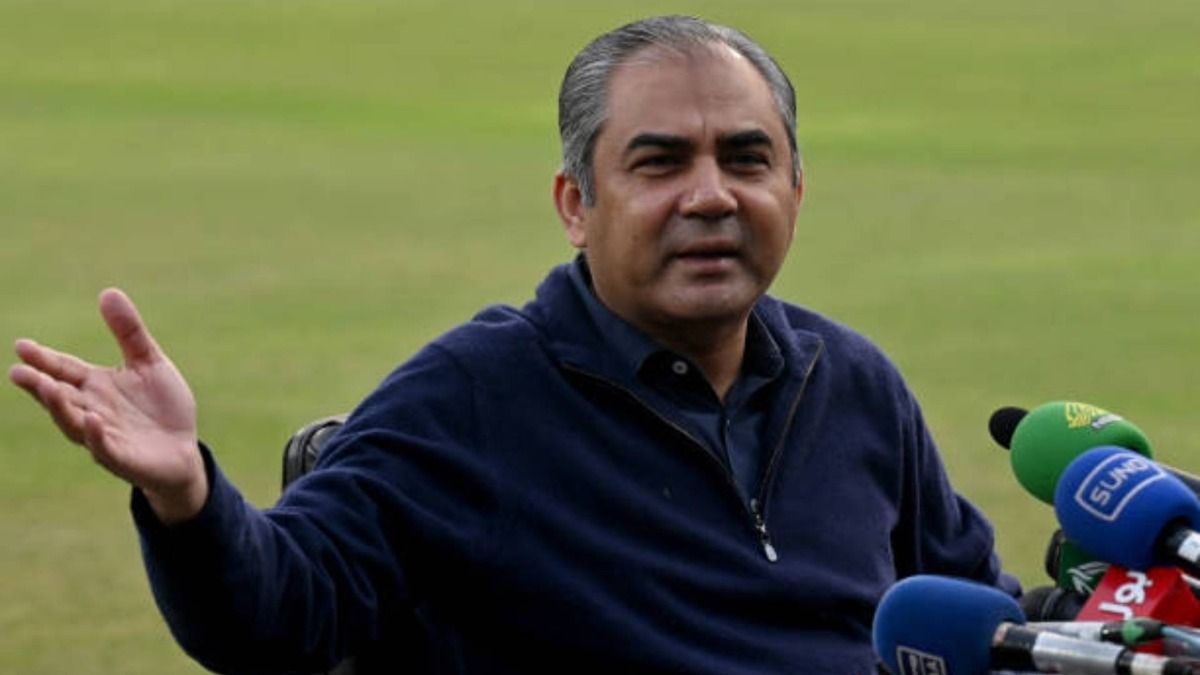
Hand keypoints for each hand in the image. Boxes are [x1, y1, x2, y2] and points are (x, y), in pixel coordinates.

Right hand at [10, 288, 206, 523]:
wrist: (184, 450)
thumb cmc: (162, 407)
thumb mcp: (149, 362)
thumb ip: (129, 332)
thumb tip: (108, 291)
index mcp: (96, 386)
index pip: (64, 369)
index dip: (43, 359)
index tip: (21, 345)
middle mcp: (92, 410)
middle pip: (60, 397)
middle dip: (40, 386)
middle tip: (18, 371)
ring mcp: (105, 436)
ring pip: (74, 423)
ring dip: (60, 407)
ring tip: (48, 389)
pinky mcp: (123, 458)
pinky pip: (106, 448)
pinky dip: (96, 435)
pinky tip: (92, 420)